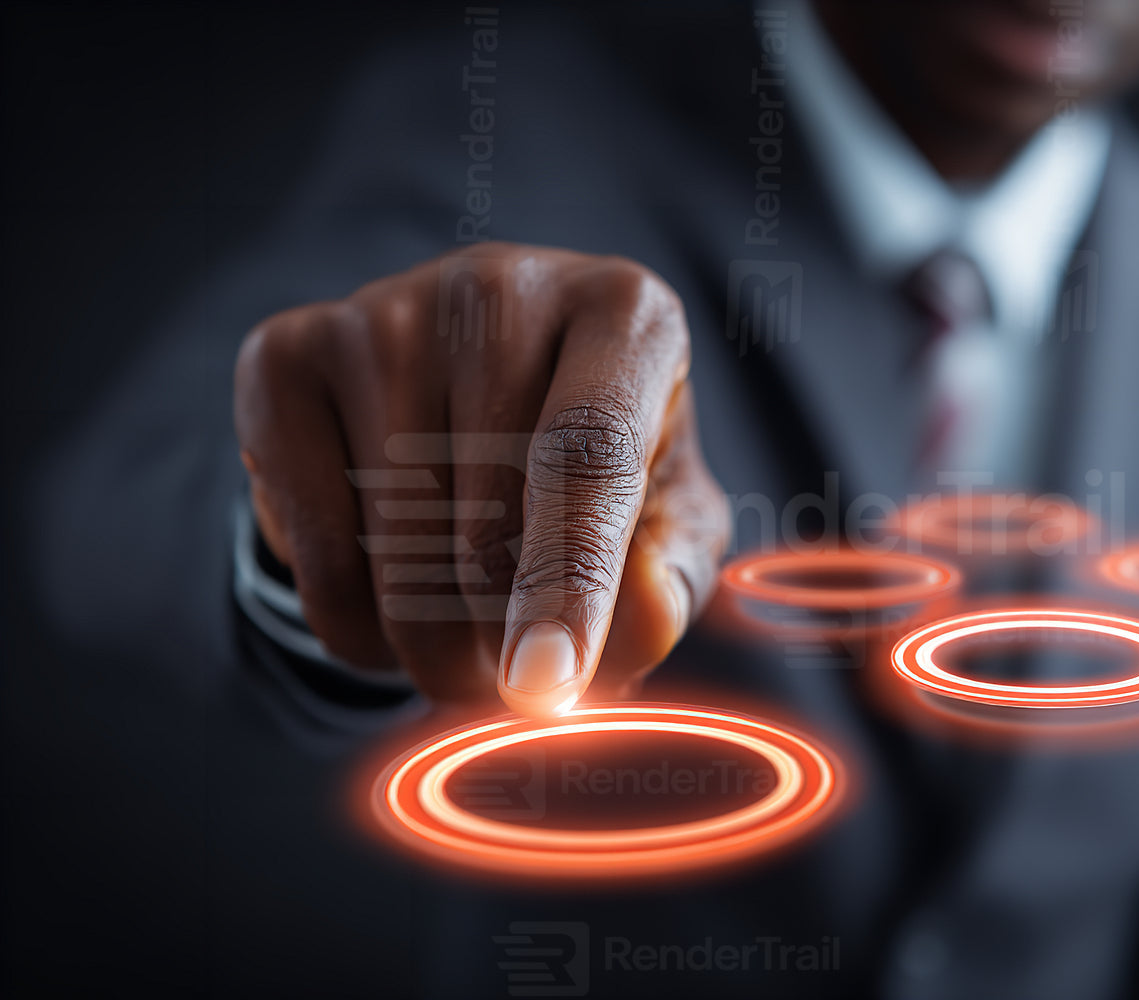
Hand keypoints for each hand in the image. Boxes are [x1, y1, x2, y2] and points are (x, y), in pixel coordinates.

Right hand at [233, 244, 727, 714]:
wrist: (480, 396)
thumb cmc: (596, 467)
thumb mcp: (667, 522)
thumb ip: (666, 580)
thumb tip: (626, 618)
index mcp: (624, 314)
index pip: (587, 457)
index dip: (567, 583)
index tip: (543, 687)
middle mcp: (502, 289)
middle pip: (484, 527)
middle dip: (498, 648)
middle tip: (518, 680)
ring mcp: (384, 311)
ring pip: (394, 549)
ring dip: (429, 647)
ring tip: (462, 629)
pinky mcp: (287, 354)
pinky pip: (312, 547)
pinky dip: (354, 623)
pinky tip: (390, 591)